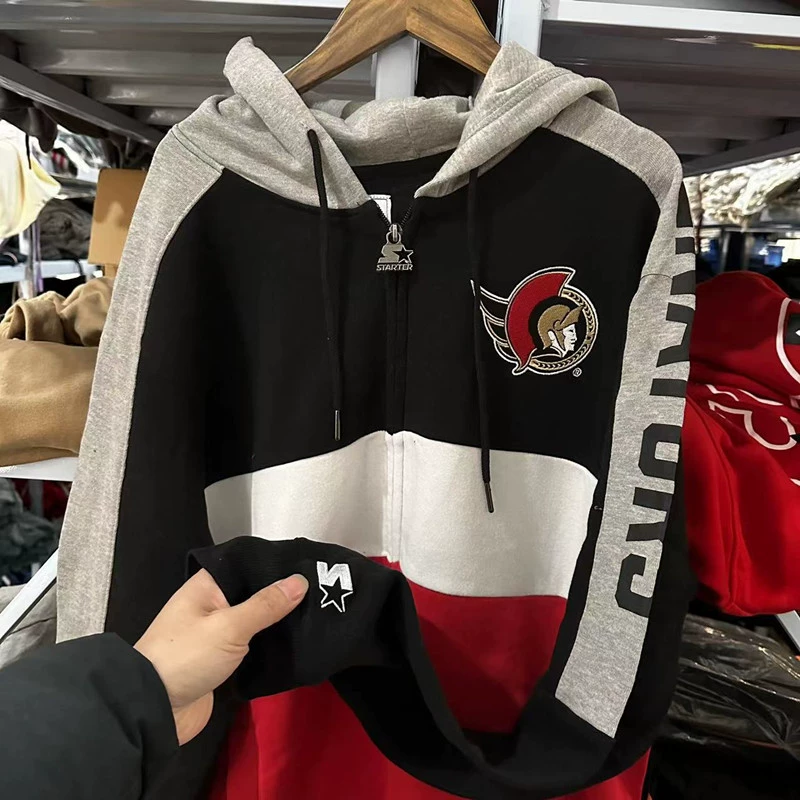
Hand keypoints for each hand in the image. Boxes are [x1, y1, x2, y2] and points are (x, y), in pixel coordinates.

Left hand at [134, 568, 307, 744]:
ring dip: (277, 621)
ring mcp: (216, 634)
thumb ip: (266, 605)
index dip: (274, 564)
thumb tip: (299, 581)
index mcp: (206, 587)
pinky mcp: (222, 661)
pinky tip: (296, 642)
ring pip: (254, 621)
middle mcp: (211, 606)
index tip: (308, 565)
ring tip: (315, 614)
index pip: (245, 565)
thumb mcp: (229, 626)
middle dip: (281, 595)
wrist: (154, 711)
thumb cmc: (186, 657)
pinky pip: (251, 646)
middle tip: (320, 591)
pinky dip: (270, 644)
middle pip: (252, 593)